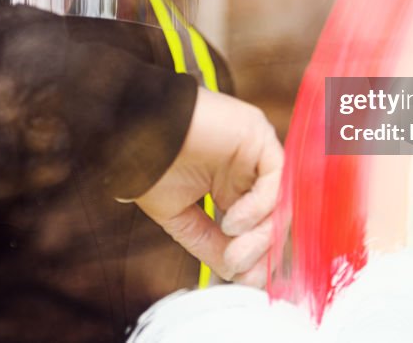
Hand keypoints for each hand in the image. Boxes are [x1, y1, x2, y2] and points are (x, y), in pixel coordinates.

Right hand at [132, 88, 283, 287]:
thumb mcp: (180, 216)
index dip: (255, 253)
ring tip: (234, 254)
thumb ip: (209, 242)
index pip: (257, 223)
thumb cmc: (148, 165)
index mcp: (229, 186)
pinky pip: (275, 177)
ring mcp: (254, 151)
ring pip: (279, 200)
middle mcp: (246, 169)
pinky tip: (233, 221)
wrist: (133, 132)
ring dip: (260, 236)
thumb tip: (234, 273)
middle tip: (241, 272)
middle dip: (260, 250)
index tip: (244, 279)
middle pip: (273, 215)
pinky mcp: (257, 134)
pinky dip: (259, 207)